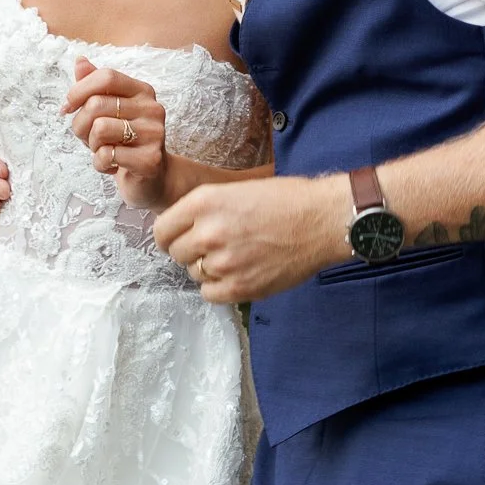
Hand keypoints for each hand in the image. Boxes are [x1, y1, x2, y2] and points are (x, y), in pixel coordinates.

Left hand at [65, 60, 168, 207]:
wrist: (151, 178)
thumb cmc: (124, 141)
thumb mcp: (108, 111)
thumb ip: (95, 85)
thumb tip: (80, 61)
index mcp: (142, 91)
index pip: (106, 77)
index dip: (79, 90)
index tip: (67, 108)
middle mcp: (152, 108)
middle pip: (96, 104)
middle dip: (80, 125)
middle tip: (88, 138)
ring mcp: (154, 134)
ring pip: (99, 129)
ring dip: (92, 145)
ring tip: (104, 150)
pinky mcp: (150, 159)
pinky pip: (107, 155)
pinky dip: (100, 164)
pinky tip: (113, 165)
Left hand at [153, 175, 350, 302]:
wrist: (322, 220)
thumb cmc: (286, 200)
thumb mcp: (235, 190)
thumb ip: (203, 209)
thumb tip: (180, 229)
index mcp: (204, 202)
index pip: (161, 230)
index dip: (169, 236)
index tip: (178, 239)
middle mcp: (209, 232)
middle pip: (176, 254)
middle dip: (191, 251)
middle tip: (214, 246)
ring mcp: (224, 262)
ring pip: (194, 274)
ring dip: (208, 268)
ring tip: (235, 256)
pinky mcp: (241, 287)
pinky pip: (210, 294)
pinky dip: (219, 287)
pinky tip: (237, 274)